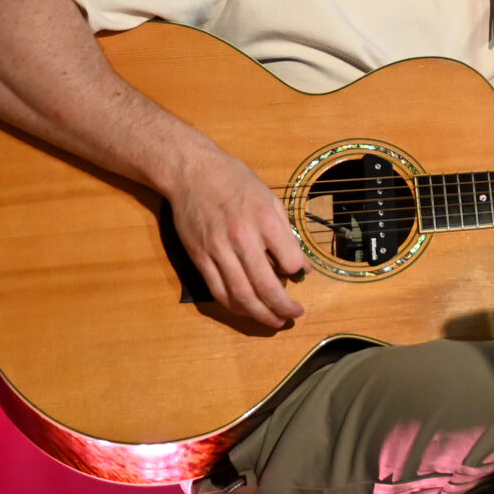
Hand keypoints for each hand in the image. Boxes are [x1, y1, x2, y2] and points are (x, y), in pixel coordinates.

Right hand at [166, 139, 307, 326]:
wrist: (192, 172)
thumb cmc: (235, 181)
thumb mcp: (269, 197)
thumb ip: (285, 232)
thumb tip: (300, 265)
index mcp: (264, 220)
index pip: (289, 260)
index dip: (299, 272)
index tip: (302, 276)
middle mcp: (241, 238)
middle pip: (265, 286)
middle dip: (283, 307)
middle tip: (295, 315)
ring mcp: (217, 250)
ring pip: (241, 295)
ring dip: (260, 314)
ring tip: (275, 321)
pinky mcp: (200, 258)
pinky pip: (218, 290)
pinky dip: (235, 306)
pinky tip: (247, 310)